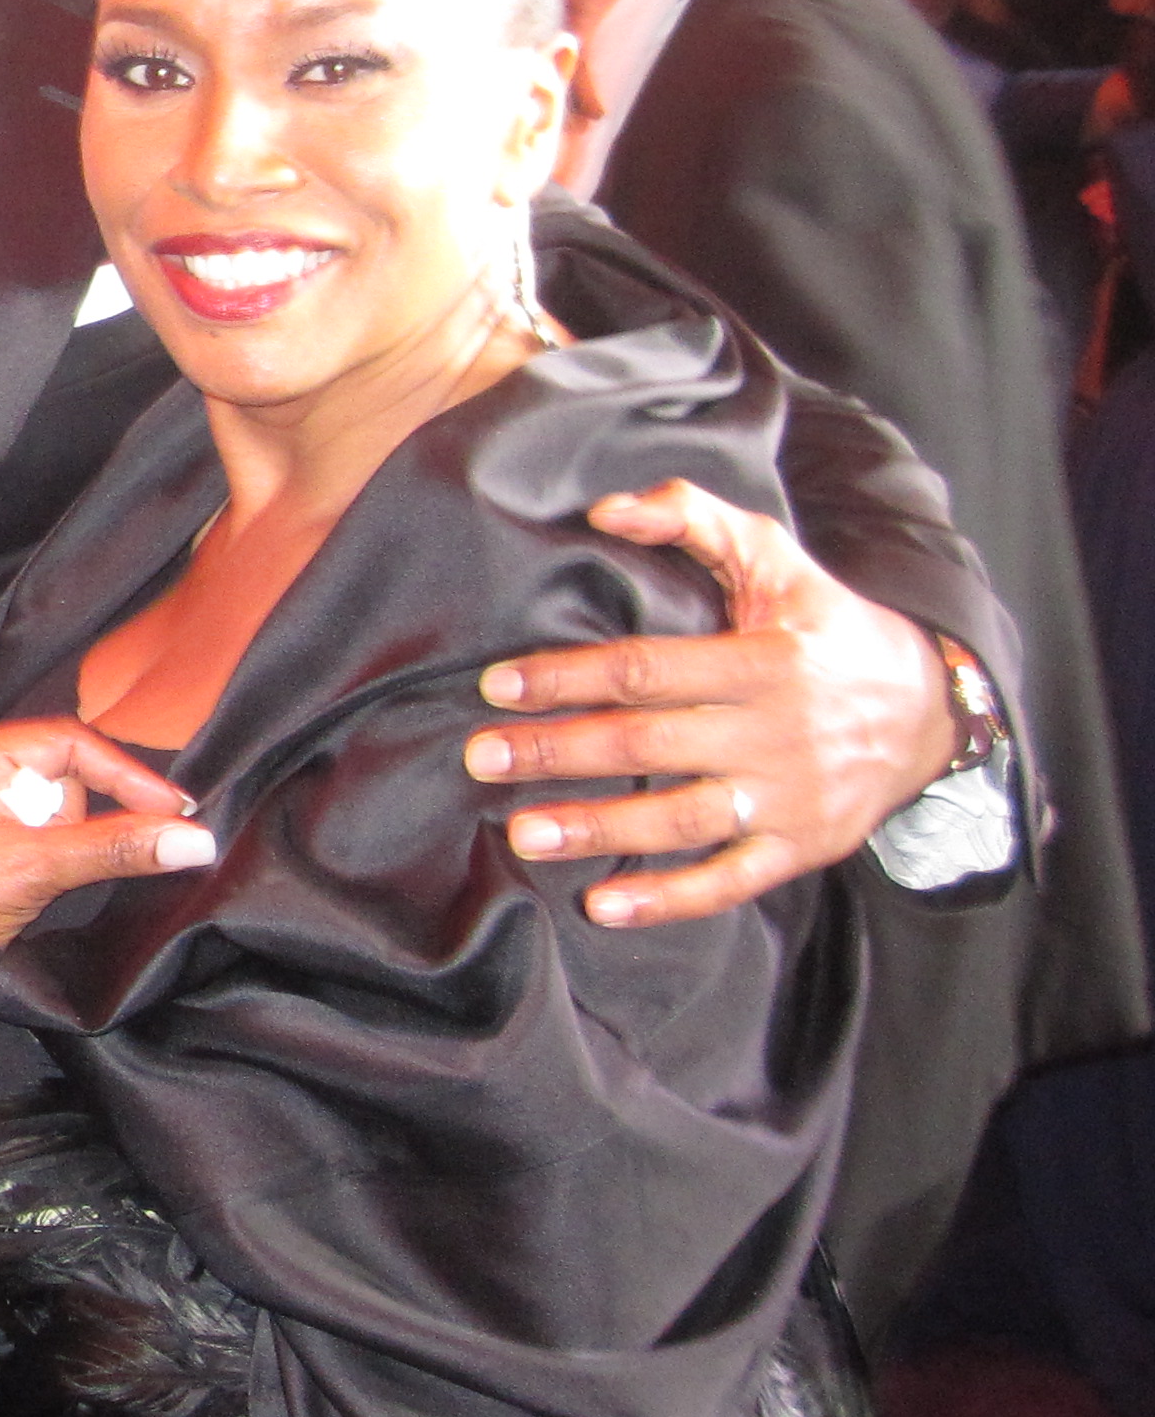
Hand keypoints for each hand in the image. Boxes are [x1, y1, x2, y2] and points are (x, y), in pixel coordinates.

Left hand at [0, 720, 211, 950]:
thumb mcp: (36, 868)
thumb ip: (117, 846)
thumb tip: (192, 839)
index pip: (66, 741)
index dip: (124, 774)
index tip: (172, 810)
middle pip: (61, 774)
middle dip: (75, 821)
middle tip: (54, 861)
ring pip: (52, 809)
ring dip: (59, 844)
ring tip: (23, 878)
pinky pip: (32, 833)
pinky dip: (46, 855)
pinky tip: (24, 883)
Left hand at [463, 477, 952, 926]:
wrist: (934, 709)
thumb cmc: (830, 628)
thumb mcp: (777, 559)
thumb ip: (694, 519)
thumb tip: (608, 510)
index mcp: (765, 662)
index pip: (648, 671)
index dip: (568, 677)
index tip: (498, 685)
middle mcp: (777, 733)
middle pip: (650, 745)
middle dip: (560, 752)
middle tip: (483, 756)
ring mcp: (790, 798)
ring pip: (680, 819)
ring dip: (598, 830)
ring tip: (523, 833)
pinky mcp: (802, 848)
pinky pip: (730, 882)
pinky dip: (669, 899)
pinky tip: (606, 905)